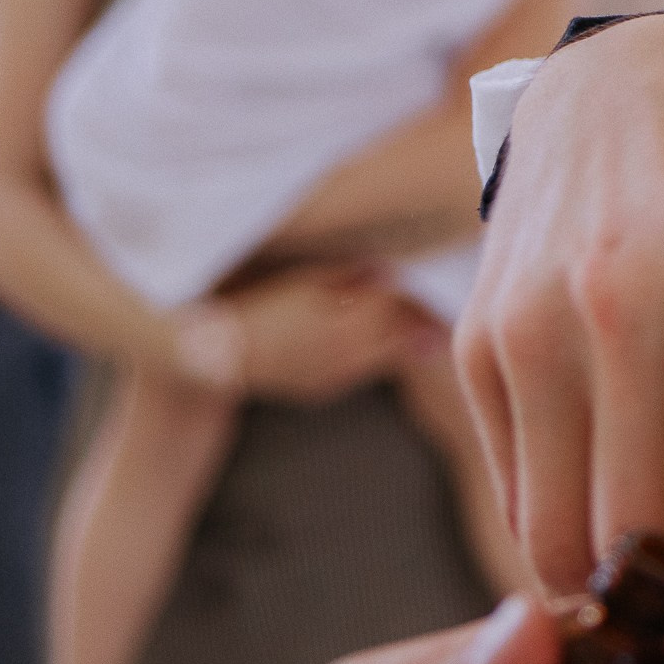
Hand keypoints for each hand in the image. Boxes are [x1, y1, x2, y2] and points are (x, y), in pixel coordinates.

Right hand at [219, 266, 428, 404]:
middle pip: (403, 336)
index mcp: (349, 321)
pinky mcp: (323, 390)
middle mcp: (350, 353)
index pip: (399, 306)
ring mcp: (337, 376)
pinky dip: (376, 358)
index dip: (419, 298)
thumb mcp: (306, 281)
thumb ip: (352, 278)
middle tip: (447, 319)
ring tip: (431, 335)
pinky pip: (362, 372)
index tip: (439, 292)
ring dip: (408, 345)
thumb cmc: (261, 305)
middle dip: (425, 325)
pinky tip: (383, 347)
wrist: (216, 354)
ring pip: (387, 358)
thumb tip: (388, 273)